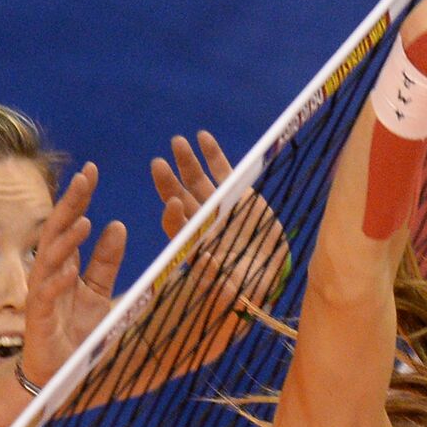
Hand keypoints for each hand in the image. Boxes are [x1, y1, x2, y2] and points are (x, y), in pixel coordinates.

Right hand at [23, 162, 126, 385]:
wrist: (60, 377)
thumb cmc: (78, 334)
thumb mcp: (100, 293)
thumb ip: (106, 262)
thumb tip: (116, 225)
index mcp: (65, 265)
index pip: (70, 223)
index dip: (79, 197)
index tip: (91, 170)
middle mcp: (49, 275)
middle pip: (56, 232)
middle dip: (69, 205)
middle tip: (85, 179)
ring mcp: (41, 297)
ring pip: (49, 261)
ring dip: (67, 240)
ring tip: (85, 221)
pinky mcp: (39, 322)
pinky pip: (46, 299)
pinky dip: (57, 283)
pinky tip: (70, 272)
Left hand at [151, 130, 289, 319]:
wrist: (270, 270)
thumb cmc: (248, 286)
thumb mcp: (233, 289)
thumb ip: (218, 280)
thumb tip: (204, 261)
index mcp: (195, 245)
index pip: (177, 228)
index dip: (173, 216)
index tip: (172, 205)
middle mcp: (201, 222)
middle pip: (180, 199)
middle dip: (168, 182)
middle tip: (157, 164)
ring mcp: (217, 204)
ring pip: (197, 181)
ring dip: (186, 162)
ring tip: (177, 142)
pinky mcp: (236, 193)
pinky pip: (222, 171)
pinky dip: (212, 154)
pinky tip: (202, 136)